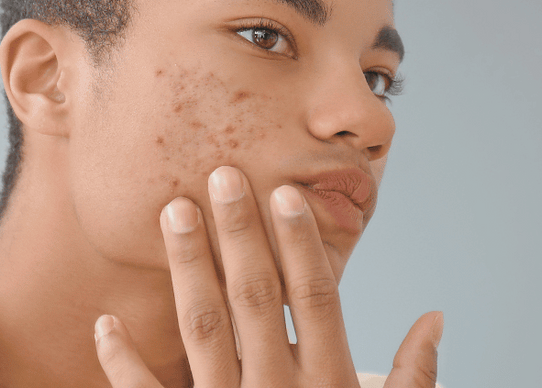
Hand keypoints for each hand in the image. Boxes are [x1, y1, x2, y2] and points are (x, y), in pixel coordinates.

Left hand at [93, 166, 442, 386]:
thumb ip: (415, 379)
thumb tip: (436, 317)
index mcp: (330, 386)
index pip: (316, 298)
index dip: (301, 244)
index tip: (283, 194)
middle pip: (255, 297)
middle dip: (238, 235)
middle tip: (219, 176)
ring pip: (203, 328)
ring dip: (188, 269)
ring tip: (172, 214)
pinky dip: (123, 363)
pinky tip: (105, 322)